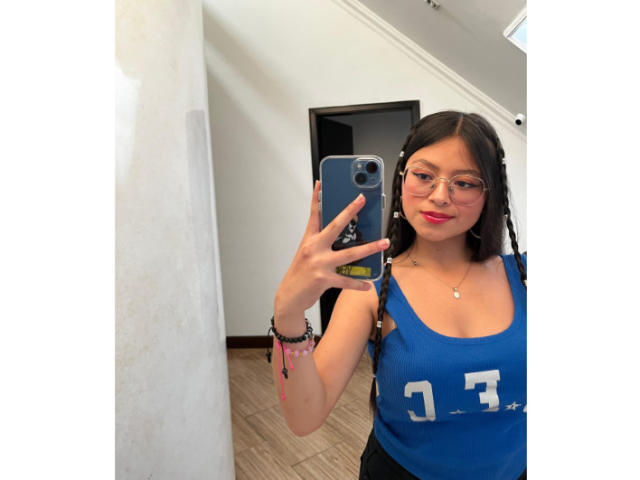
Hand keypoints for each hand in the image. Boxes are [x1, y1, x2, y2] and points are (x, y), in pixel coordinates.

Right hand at [275, 180, 389, 315]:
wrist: (289, 296)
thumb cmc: (300, 274)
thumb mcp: (307, 253)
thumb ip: (321, 242)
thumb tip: (341, 234)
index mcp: (309, 239)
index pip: (313, 214)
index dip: (315, 198)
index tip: (320, 183)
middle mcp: (314, 248)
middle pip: (335, 225)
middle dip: (350, 211)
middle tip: (362, 200)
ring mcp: (319, 263)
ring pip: (349, 253)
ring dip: (369, 248)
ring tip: (384, 243)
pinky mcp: (323, 279)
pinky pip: (346, 280)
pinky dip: (358, 283)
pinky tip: (368, 284)